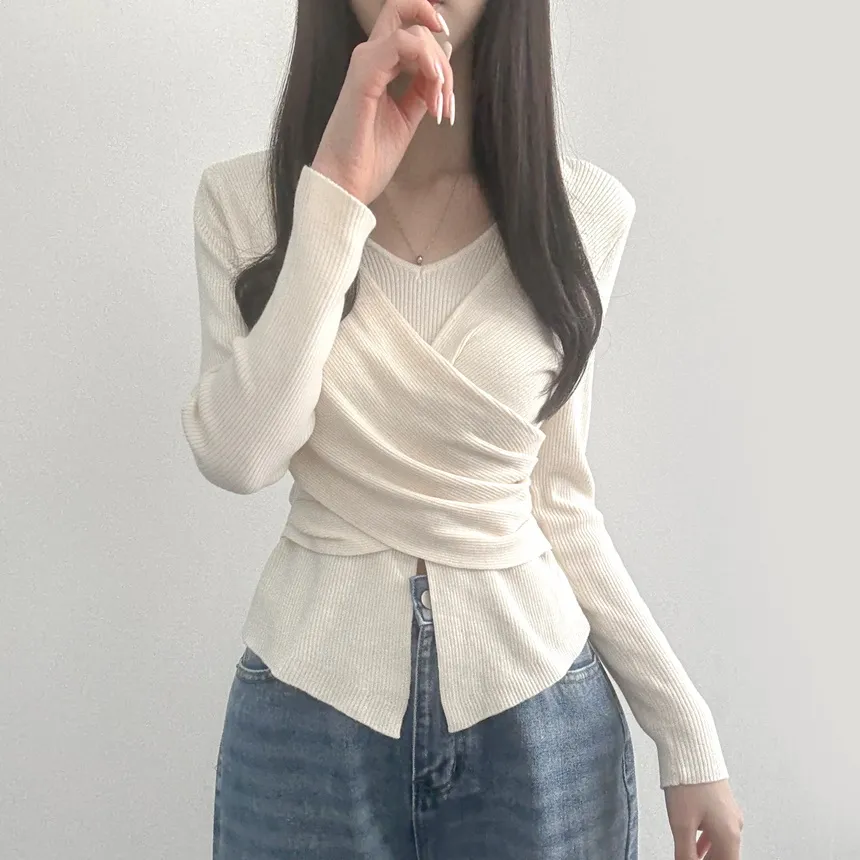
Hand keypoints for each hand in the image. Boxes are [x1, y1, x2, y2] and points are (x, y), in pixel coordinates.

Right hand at [311, 0, 454, 205]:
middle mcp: (370, 58)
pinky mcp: (365, 72)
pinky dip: (426, 61)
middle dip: (444, 65)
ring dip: (439, 69)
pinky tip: (433, 87)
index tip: (449, 53)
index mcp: (379, 67)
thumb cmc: (370, 156)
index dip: (431, 26)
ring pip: (416, 35)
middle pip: (417, 29)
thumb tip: (444, 59)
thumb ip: (422, 88)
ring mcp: (366, 62)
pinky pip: (402, 43)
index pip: (406, 25)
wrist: (348, 182)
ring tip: (439, 107)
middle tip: (446, 105)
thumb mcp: (407, 117)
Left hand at [665, 780, 743, 858]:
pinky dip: (707, 840)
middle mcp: (734, 825)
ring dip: (707, 854)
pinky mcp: (721, 801)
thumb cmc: (689, 783)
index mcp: (729, 835)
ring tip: (691, 857)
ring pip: (721, 843)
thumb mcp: (682, 824)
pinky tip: (694, 842)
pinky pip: (717, 829)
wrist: (691, 750)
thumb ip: (685, 853)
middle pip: (725, 856)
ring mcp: (729, 812)